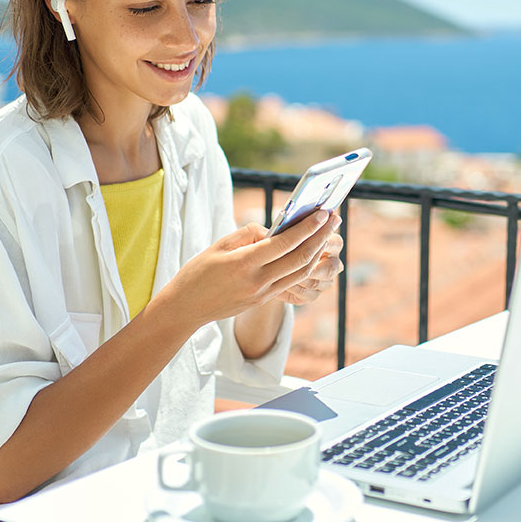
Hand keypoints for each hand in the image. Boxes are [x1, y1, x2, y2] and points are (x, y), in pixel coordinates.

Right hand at [156, 209, 341, 327]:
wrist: (186, 308)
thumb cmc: (198, 272)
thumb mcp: (219, 245)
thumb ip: (249, 234)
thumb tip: (275, 228)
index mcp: (244, 264)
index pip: (285, 243)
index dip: (307, 228)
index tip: (322, 213)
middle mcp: (258, 281)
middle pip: (300, 258)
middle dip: (321, 237)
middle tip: (334, 218)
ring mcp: (263, 293)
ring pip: (301, 272)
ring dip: (319, 251)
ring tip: (329, 233)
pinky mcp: (264, 300)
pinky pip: (292, 281)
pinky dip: (305, 264)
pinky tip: (312, 251)